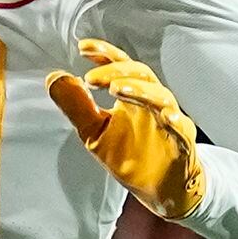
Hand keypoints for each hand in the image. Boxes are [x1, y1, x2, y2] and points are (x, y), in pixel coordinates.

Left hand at [48, 40, 208, 219]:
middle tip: (91, 78)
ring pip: (161, 97)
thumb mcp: (94, 131)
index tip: (83, 47)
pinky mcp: (183, 144)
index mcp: (134, 96)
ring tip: (115, 88)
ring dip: (139, 90)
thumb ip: (76, 106)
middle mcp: (153, 102)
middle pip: (141, 74)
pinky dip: (175, 121)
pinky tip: (166, 116)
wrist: (157, 191)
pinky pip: (182, 129)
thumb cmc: (130, 157)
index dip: (105, 53)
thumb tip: (54, 78)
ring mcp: (171, 122)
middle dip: (117, 70)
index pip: (121, 66)